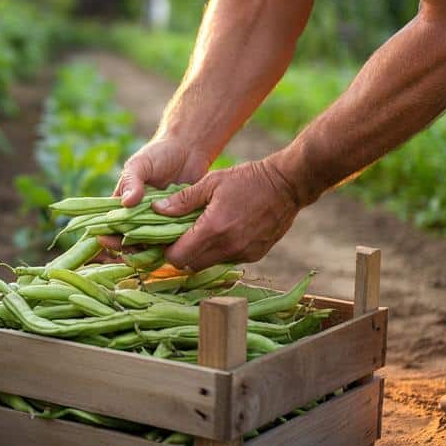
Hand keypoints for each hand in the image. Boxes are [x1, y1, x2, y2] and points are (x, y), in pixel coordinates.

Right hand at [98, 139, 209, 253]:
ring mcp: (160, 221)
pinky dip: (171, 244)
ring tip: (148, 251)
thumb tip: (126, 203)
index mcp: (125, 204)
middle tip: (127, 251)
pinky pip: (173, 238)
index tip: (104, 239)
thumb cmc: (159, 154)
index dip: (106, 234)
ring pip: (151, 243)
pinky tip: (170, 247)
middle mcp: (141, 216)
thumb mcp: (140, 164)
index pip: (111, 224)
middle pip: (129, 239)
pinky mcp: (178, 223)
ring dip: (148, 250)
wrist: (189, 149)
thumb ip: (132, 182)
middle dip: (126, 248)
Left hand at [154, 158, 302, 269]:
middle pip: (192, 266)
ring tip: (203, 232)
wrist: (288, 185)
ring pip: (211, 264)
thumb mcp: (211, 182)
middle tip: (182, 237)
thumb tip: (157, 209)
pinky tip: (225, 232)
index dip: (168, 251)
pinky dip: (221, 251)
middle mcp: (228, 247)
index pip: (178, 257)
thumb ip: (183, 199)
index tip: (166, 240)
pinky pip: (229, 260)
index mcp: (213, 229)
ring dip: (202, 254)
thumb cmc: (247, 179)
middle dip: (183, 254)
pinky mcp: (256, 255)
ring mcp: (244, 254)